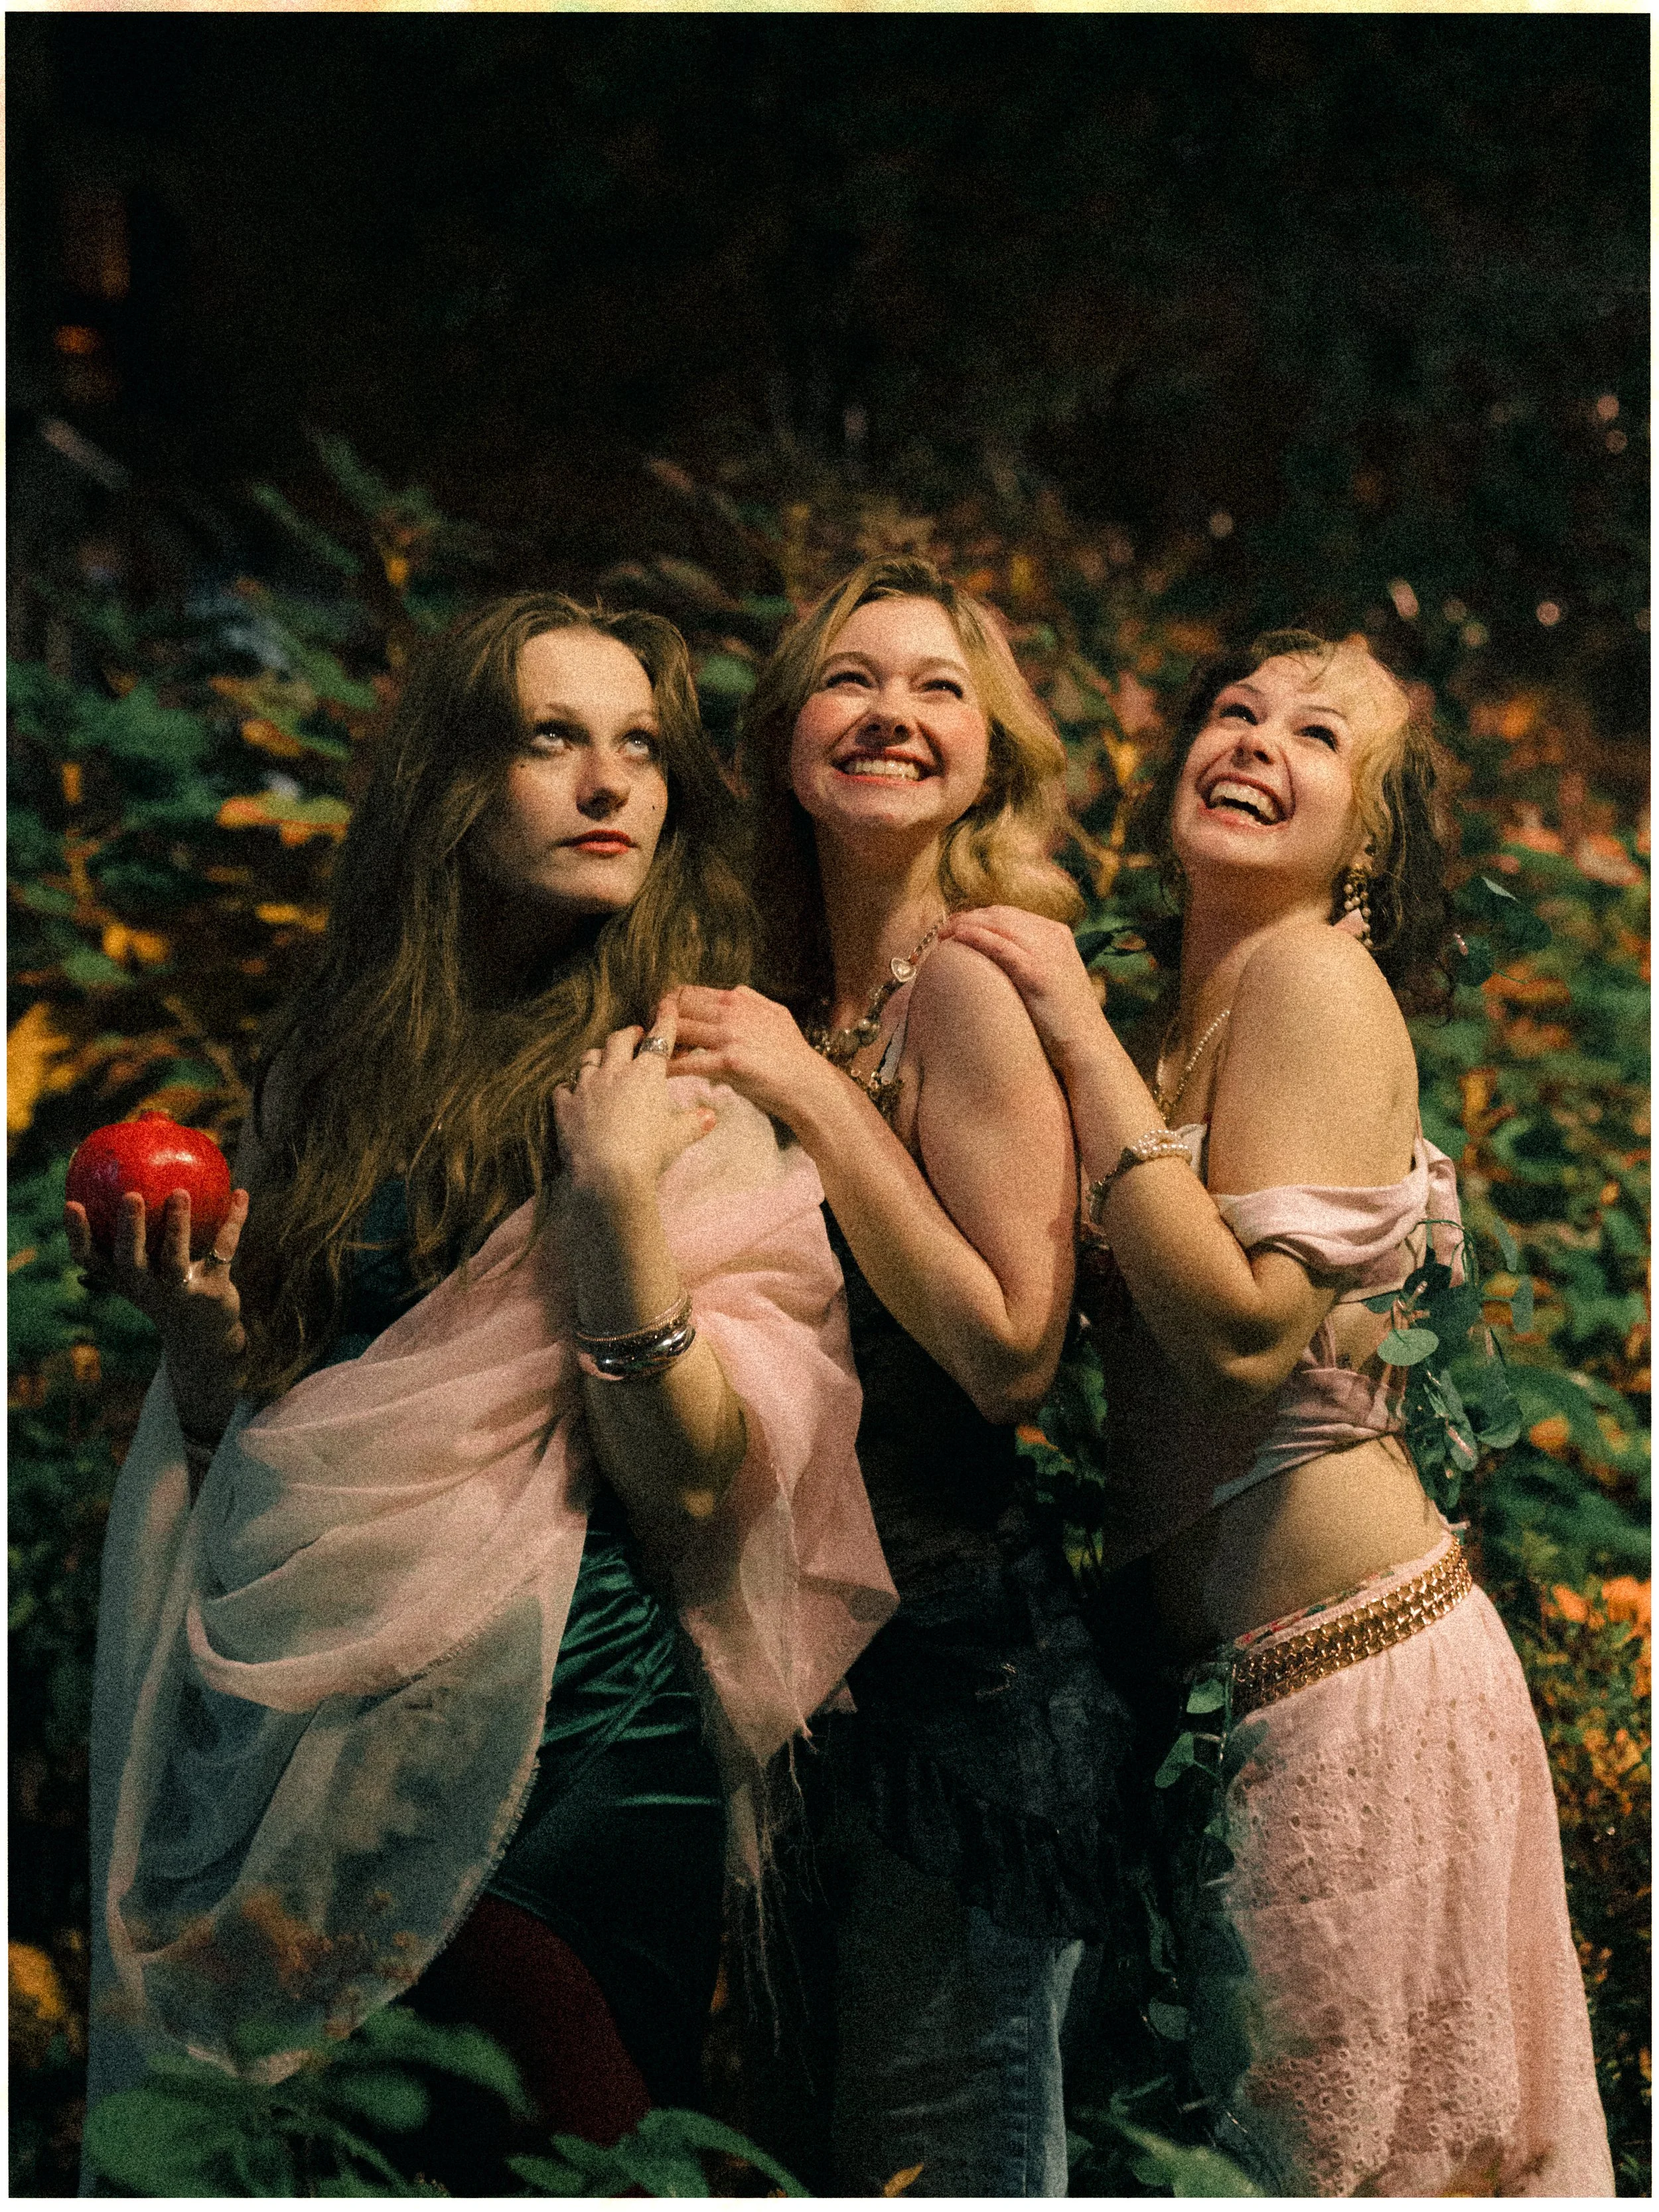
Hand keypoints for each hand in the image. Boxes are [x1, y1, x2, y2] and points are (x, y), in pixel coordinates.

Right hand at [65, 1185, 249, 1376]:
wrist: (202, 1338)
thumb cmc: (164, 1291)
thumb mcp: (143, 1269)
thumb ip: (131, 1233)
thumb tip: (126, 1176)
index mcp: (123, 1279)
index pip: (89, 1260)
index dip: (77, 1235)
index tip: (70, 1203)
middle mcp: (146, 1288)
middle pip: (130, 1260)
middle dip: (129, 1229)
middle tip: (130, 1195)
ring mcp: (179, 1292)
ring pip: (175, 1258)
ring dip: (178, 1226)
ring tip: (179, 1192)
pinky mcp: (212, 1292)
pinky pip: (223, 1250)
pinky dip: (234, 1220)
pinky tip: (240, 1194)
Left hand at [554, 1004, 715, 1203]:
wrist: (609, 1174)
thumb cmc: (649, 1153)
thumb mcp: (679, 1137)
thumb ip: (695, 1122)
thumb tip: (711, 1117)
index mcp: (646, 1074)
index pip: (659, 1039)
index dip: (665, 1020)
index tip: (667, 1006)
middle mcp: (614, 1073)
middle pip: (618, 1040)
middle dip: (628, 1034)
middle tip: (635, 1035)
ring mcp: (586, 1087)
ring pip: (589, 1059)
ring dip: (598, 1058)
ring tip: (603, 1062)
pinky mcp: (564, 1106)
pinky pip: (563, 1088)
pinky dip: (570, 1088)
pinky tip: (573, 1093)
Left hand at [667, 984, 839, 1129]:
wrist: (807, 1084)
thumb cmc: (791, 1055)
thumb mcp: (776, 1014)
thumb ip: (751, 1000)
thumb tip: (731, 993)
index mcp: (738, 998)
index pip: (687, 993)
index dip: (668, 1008)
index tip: (663, 1023)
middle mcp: (731, 1011)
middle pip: (675, 1007)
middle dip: (659, 1023)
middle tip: (654, 1042)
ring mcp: (729, 1035)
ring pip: (677, 1031)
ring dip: (661, 1045)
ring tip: (658, 1060)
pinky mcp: (729, 1061)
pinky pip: (686, 1062)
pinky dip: (669, 1068)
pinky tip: (661, 1076)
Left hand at [939, 907, 1108, 1077]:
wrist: (1087, 1046)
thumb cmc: (1064, 1022)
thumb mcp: (1051, 981)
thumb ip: (1031, 963)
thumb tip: (999, 963)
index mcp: (1058, 935)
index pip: (1010, 914)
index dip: (980, 917)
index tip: (957, 926)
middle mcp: (1053, 937)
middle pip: (1000, 914)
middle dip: (968, 917)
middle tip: (943, 929)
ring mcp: (1046, 952)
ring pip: (996, 924)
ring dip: (965, 924)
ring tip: (942, 934)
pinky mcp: (1036, 972)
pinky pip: (998, 945)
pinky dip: (975, 937)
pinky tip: (957, 938)